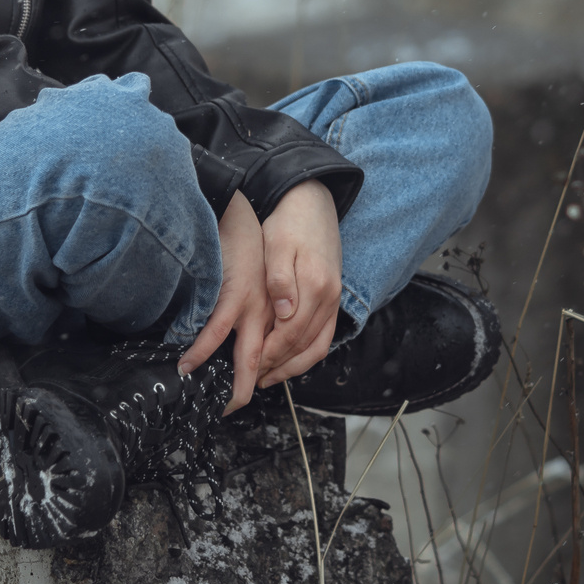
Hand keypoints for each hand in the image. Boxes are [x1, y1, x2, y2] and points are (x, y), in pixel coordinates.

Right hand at [179, 192, 269, 411]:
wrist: (241, 215)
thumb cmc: (247, 250)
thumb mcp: (260, 282)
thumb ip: (255, 310)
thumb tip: (236, 338)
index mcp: (280, 312)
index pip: (278, 355)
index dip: (262, 377)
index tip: (243, 392)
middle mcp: (272, 314)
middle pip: (267, 362)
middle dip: (249, 390)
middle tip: (231, 409)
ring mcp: (254, 307)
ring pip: (247, 357)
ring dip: (231, 383)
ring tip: (215, 401)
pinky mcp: (233, 296)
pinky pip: (215, 332)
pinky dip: (201, 352)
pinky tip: (187, 366)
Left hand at [254, 180, 343, 389]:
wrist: (314, 200)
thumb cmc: (291, 221)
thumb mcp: (278, 244)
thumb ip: (280, 279)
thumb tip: (283, 313)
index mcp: (314, 286)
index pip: (290, 334)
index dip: (269, 355)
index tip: (249, 371)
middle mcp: (329, 297)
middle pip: (304, 346)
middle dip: (279, 368)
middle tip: (254, 382)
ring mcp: (334, 299)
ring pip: (317, 346)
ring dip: (294, 367)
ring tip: (270, 378)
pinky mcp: (333, 297)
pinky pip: (324, 336)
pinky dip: (307, 353)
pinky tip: (291, 358)